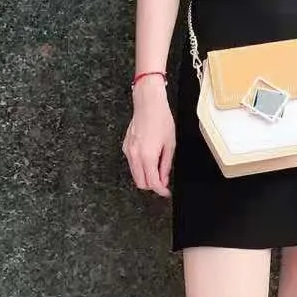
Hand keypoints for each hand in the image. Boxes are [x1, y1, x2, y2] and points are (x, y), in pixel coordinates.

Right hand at [122, 79, 174, 196]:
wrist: (148, 104)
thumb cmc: (161, 120)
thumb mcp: (170, 144)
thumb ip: (166, 165)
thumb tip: (164, 179)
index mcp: (148, 156)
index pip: (152, 182)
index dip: (161, 190)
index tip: (166, 192)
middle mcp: (135, 156)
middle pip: (141, 183)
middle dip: (152, 186)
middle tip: (163, 182)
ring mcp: (128, 151)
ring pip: (135, 175)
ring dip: (145, 177)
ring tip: (158, 169)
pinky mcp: (125, 147)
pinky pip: (132, 164)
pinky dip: (140, 167)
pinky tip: (149, 159)